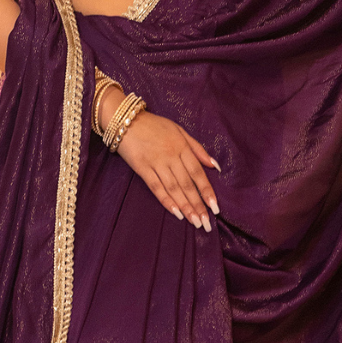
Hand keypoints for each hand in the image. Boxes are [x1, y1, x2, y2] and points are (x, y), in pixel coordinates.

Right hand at [115, 109, 219, 230]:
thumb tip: (215, 166)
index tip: (215, 207)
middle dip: (198, 204)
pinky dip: (166, 200)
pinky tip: (175, 212)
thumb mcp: (179, 130)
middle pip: (187, 184)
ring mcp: (156, 162)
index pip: (198, 172)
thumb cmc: (155, 125)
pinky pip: (156, 187)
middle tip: (206, 222)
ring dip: (185, 206)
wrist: (126, 120)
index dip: (207, 191)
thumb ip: (197, 148)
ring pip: (173, 188)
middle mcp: (171, 156)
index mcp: (182, 146)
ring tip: (194, 221)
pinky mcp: (142, 168)